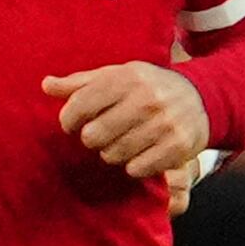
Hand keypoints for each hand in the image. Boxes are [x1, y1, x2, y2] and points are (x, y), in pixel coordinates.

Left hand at [45, 60, 210, 189]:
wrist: (199, 98)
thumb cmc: (145, 87)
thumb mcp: (115, 76)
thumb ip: (79, 83)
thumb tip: (45, 85)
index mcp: (127, 77)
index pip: (80, 103)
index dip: (68, 119)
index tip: (71, 124)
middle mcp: (147, 98)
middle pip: (94, 135)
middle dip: (91, 139)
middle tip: (99, 135)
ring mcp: (164, 123)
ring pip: (113, 154)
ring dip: (111, 153)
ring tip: (120, 143)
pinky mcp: (178, 146)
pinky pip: (137, 169)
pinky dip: (133, 166)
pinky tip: (139, 153)